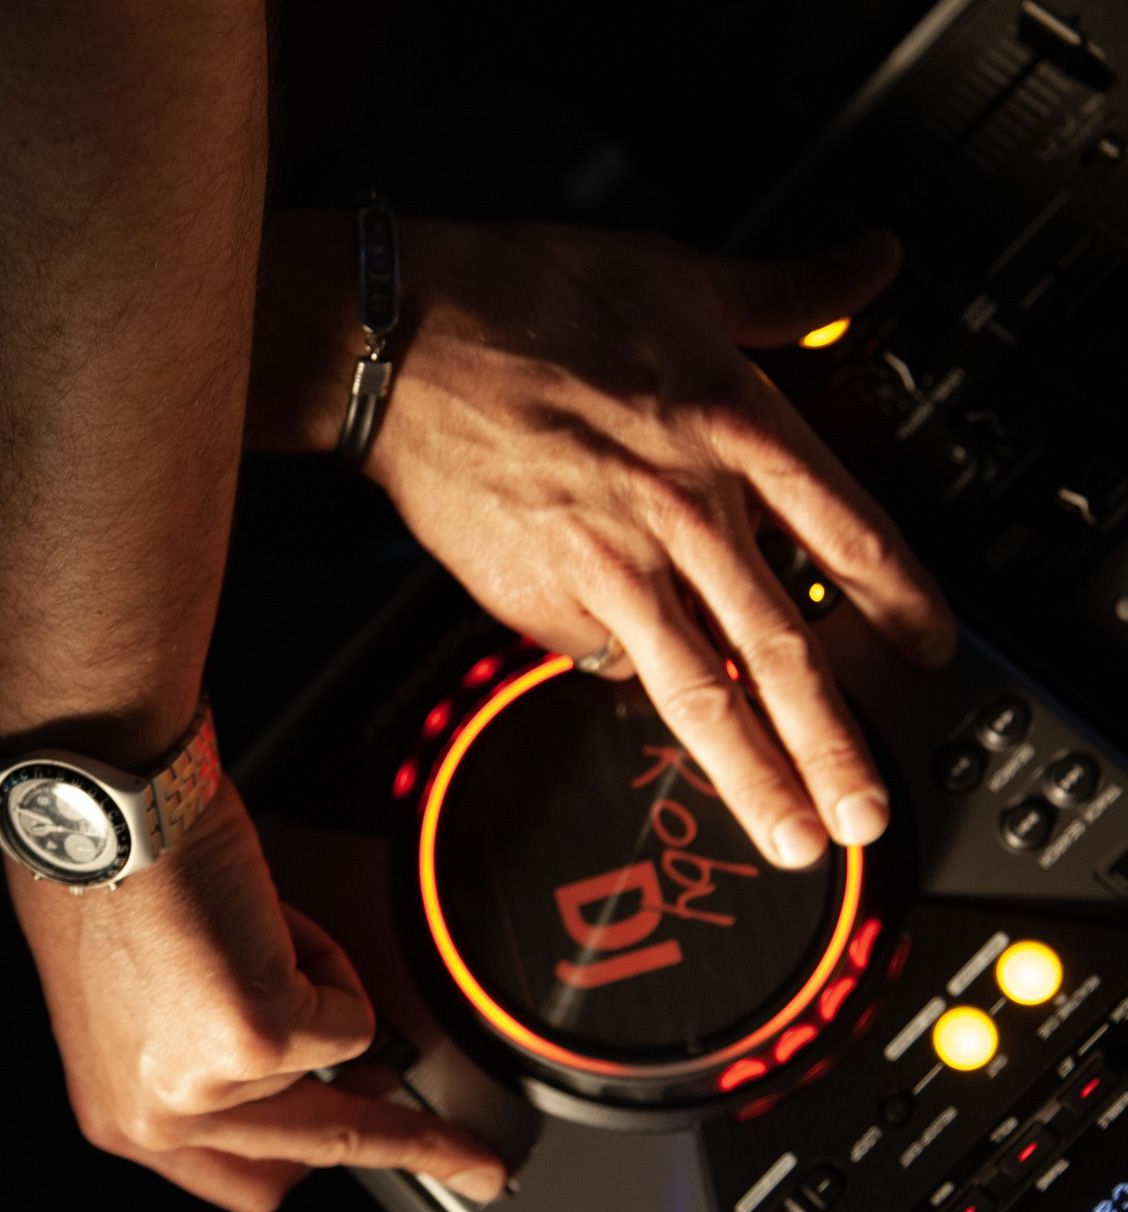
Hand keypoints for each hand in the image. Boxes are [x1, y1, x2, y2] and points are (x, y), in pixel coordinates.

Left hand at [8, 778, 507, 1211]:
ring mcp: (208, 1088)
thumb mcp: (136, 995)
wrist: (97, 808)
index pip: (243, 1176)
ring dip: (317, 978)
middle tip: (474, 1160)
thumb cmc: (103, 868)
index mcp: (120, 1112)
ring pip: (338, 1062)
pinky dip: (326, 951)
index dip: (312, 1159)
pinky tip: (262, 916)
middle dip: (412, 1149)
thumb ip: (201, 1048)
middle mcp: (153, 1119)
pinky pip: (352, 1014)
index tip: (362, 1148)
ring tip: (254, 921)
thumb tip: (299, 1057)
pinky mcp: (260, 1040)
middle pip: (316, 1155)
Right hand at [366, 221, 953, 868]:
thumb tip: (870, 260)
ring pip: (701, 689)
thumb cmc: (526, 299)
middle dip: (836, 744)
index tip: (925, 656)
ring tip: (788, 836)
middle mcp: (686, 507)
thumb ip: (786, 289)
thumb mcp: (679, 274)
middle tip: (865, 810)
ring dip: (753, 773)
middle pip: (785, 649)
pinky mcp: (540, 599)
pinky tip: (630, 673)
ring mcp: (612, 564)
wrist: (400, 340)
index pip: (851, 540)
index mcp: (734, 427)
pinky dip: (624, 673)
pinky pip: (599, 657)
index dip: (902, 608)